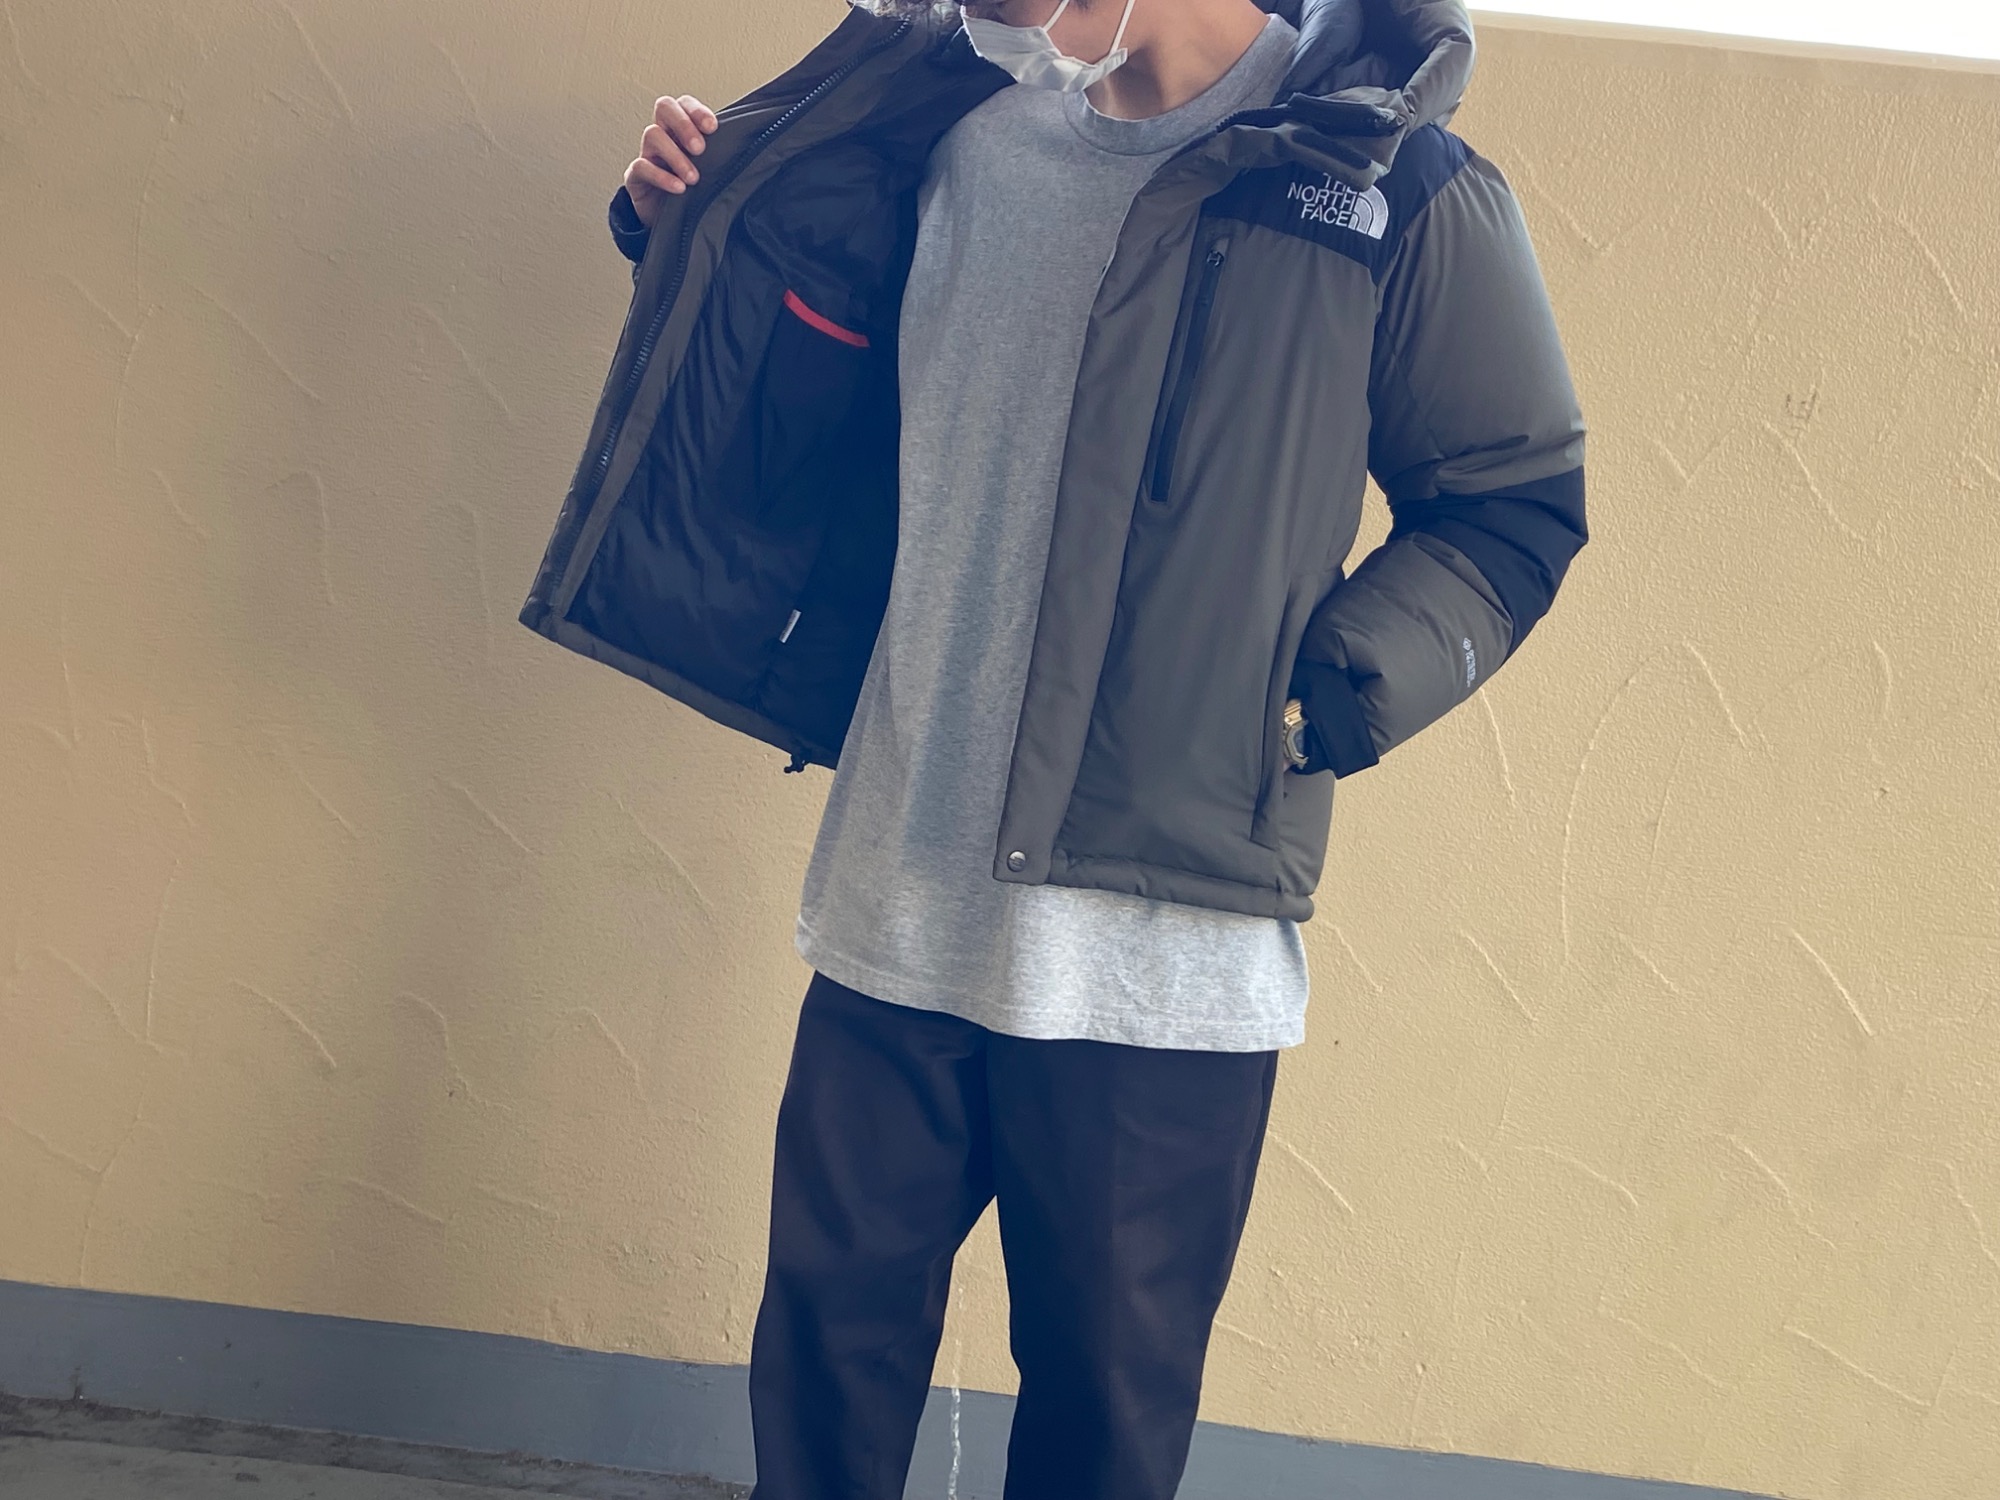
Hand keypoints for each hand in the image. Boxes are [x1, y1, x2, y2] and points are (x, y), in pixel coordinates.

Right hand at [624, 95, 719, 227]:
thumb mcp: (712, 172)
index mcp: (682, 130)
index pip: (684, 104)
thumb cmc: (697, 193)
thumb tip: (747, 148)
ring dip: (675, 155)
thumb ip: (722, 156)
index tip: (712, 128)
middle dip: (684, 125)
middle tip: (699, 149)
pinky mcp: (635, 176)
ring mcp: (648, 153)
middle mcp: (664, 135)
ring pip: (653, 134)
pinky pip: (641, 166)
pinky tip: (679, 189)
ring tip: (693, 178)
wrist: (676, 226)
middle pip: (665, 107)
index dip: (696, 110)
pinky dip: (661, 177)